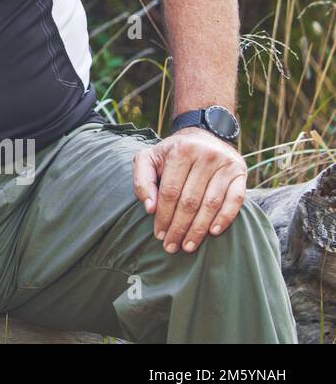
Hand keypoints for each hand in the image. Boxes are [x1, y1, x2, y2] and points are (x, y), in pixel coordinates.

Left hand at [132, 126, 247, 254]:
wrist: (203, 137)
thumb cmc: (171, 154)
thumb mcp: (149, 159)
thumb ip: (142, 181)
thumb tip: (150, 208)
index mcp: (180, 151)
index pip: (170, 191)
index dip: (163, 216)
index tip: (158, 235)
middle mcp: (205, 155)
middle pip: (190, 200)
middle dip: (179, 227)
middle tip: (172, 246)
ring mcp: (225, 164)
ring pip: (211, 203)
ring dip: (199, 229)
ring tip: (189, 246)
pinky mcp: (240, 173)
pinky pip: (235, 200)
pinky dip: (225, 218)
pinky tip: (213, 232)